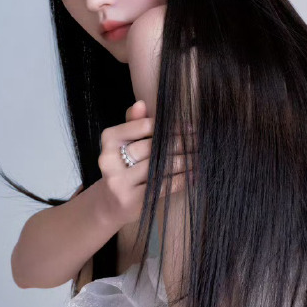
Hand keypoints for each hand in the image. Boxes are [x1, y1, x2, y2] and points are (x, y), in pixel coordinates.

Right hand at [97, 99, 195, 228]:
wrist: (110, 204)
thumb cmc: (123, 167)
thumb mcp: (124, 144)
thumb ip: (134, 123)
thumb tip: (142, 103)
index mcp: (108, 140)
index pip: (141, 126)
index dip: (166, 126)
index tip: (187, 127)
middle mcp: (108, 161)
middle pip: (151, 147)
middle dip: (178, 144)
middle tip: (197, 142)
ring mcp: (119, 183)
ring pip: (158, 167)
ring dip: (183, 161)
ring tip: (198, 157)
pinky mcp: (131, 201)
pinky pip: (162, 186)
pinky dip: (180, 179)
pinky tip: (193, 174)